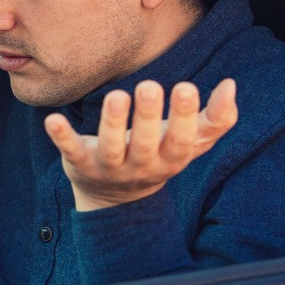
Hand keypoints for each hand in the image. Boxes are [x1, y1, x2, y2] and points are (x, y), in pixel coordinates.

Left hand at [44, 79, 238, 210]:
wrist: (116, 198)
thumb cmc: (158, 155)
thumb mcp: (189, 143)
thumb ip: (215, 119)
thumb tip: (231, 86)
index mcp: (170, 159)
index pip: (181, 142)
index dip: (186, 118)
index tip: (187, 87)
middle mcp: (140, 166)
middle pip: (146, 145)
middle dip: (149, 117)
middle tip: (150, 86)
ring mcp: (109, 167)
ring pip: (111, 148)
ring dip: (112, 123)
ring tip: (117, 95)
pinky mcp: (80, 164)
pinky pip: (71, 151)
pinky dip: (62, 137)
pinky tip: (52, 120)